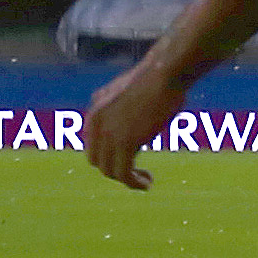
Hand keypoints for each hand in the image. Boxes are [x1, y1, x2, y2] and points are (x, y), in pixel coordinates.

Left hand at [83, 53, 185, 188]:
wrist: (164, 74)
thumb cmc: (157, 78)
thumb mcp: (128, 91)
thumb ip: (119, 105)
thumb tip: (124, 111)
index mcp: (95, 111)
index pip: (93, 145)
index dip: (110, 157)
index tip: (130, 161)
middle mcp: (95, 124)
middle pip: (97, 160)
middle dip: (116, 170)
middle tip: (137, 173)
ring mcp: (108, 134)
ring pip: (109, 171)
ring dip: (127, 180)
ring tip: (145, 182)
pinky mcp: (125, 142)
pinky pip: (123, 173)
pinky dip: (134, 182)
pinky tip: (147, 183)